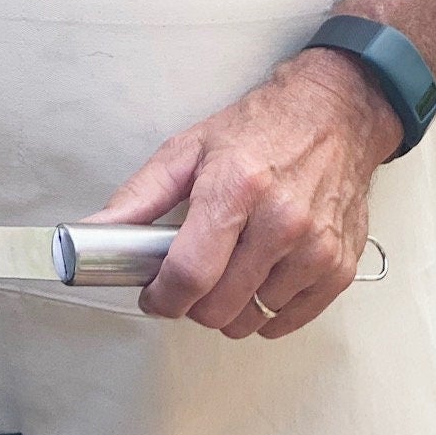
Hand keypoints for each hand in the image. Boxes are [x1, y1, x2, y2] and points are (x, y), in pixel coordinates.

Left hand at [87, 48, 400, 338]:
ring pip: (252, 318)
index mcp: (235, 188)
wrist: (333, 115)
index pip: (189, 274)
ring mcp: (315, 247)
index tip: (154, 296)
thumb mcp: (187, 151)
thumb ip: (139, 198)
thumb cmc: (260, 129)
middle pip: (219, 306)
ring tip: (228, 270)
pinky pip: (288, 319)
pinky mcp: (339, 266)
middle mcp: (280, 220)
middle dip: (192, 303)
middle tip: (190, 278)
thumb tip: (96, 231)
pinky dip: (266, 312)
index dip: (161, 297)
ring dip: (231, 307)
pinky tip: (258, 282)